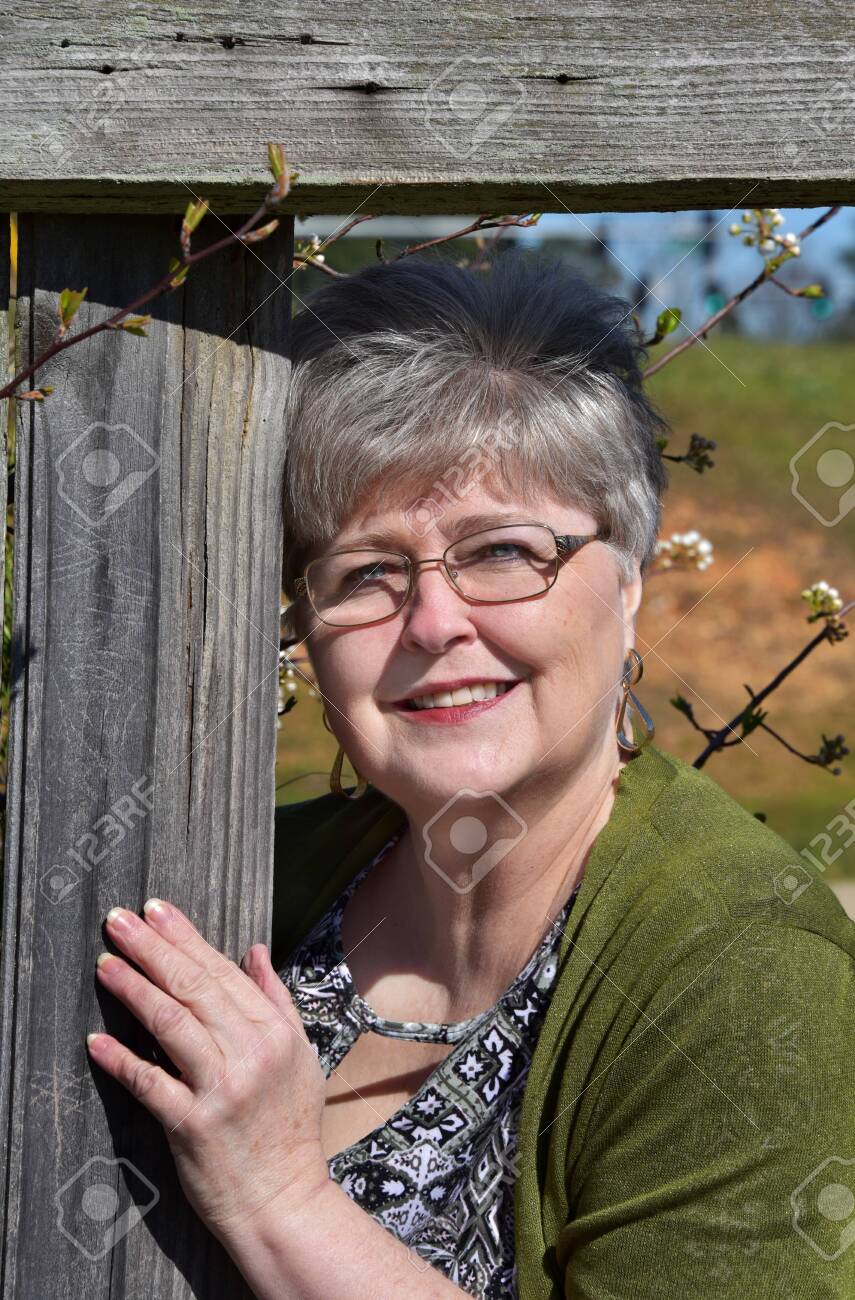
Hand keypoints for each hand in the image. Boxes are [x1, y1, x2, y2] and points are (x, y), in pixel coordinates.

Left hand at [87, 898, 329, 1242]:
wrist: (283, 1201)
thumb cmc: (289, 1128)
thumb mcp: (299, 1056)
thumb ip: (275, 1000)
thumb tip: (254, 951)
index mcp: (274, 1033)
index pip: (222, 972)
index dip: (185, 938)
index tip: (156, 911)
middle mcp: (250, 1054)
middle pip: (193, 988)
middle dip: (152, 948)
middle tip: (119, 920)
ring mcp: (221, 1089)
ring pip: (170, 1024)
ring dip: (133, 989)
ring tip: (105, 963)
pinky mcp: (193, 1126)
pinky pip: (150, 1083)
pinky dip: (121, 1060)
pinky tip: (96, 1041)